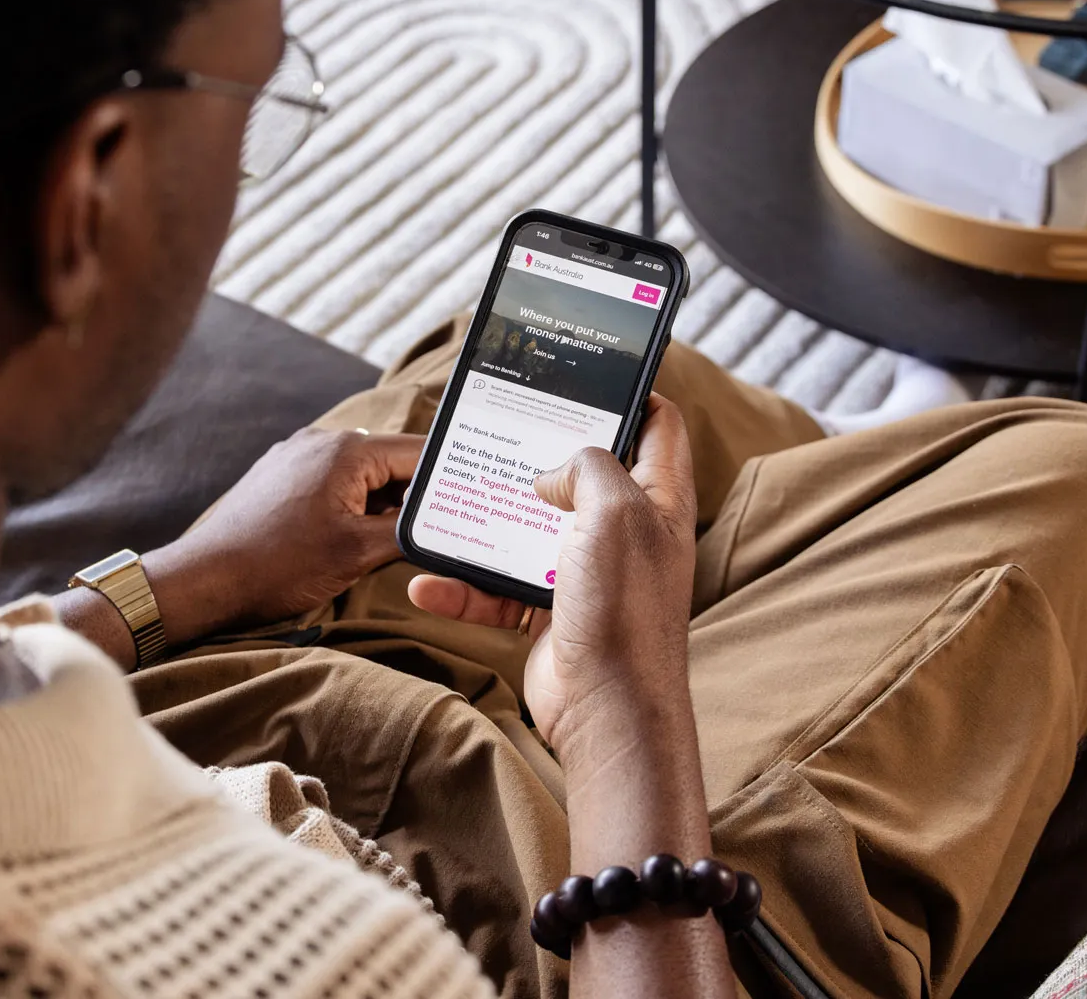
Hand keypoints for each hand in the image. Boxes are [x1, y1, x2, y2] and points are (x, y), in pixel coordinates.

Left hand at [146, 428, 423, 642]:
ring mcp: (297, 457)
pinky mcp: (281, 478)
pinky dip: (354, 505)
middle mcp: (321, 442)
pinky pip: (333, 483)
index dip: (450, 478)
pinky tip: (361, 536)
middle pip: (391, 463)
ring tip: (405, 537)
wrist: (205, 580)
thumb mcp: (356, 553)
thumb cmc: (276, 566)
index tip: (476, 497)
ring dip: (384, 504)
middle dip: (418, 495)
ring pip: (363, 476)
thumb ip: (406, 531)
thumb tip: (443, 525)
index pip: (418, 453)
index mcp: (346, 451)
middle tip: (450, 523)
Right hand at [407, 395, 698, 765]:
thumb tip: (553, 472)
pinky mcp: (552, 612)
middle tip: (502, 427)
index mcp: (658, 500)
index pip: (659, 427)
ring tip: (452, 499)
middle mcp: (627, 533)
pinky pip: (500, 588)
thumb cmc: (624, 611)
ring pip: (533, 529)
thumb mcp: (614, 513)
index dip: (631, 393)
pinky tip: (427, 582)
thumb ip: (587, 467)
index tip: (586, 374)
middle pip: (585, 473)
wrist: (607, 711)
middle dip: (540, 453)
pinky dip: (464, 586)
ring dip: (490, 521)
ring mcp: (589, 574)